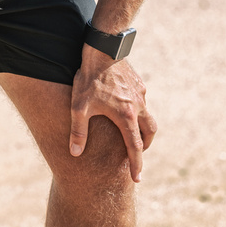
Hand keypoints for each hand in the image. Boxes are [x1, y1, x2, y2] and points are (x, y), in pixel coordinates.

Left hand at [69, 45, 157, 181]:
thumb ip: (78, 131)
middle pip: (149, 133)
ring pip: (149, 118)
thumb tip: (75, 153)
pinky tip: (125, 109)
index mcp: (126, 117)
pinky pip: (142, 103)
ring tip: (133, 135)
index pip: (135, 148)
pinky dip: (139, 112)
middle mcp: (138, 107)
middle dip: (145, 147)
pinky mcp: (139, 84)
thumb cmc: (89, 78)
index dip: (136, 165)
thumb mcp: (79, 107)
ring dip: (144, 130)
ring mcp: (141, 95)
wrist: (104, 48)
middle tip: (137, 156)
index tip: (137, 178)